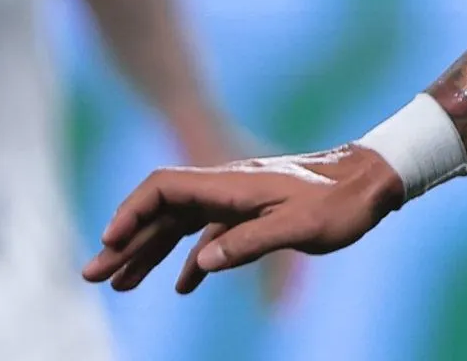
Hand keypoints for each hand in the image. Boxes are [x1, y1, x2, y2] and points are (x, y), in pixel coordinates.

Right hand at [82, 145, 402, 295]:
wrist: (374, 180)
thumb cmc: (342, 201)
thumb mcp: (298, 225)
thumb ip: (248, 242)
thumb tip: (202, 264)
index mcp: (231, 183)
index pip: (164, 189)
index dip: (131, 214)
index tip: (108, 245)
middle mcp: (227, 187)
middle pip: (163, 209)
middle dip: (126, 241)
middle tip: (92, 274)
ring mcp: (239, 198)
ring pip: (181, 223)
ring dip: (149, 251)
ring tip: (120, 283)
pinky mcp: (254, 212)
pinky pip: (209, 234)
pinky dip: (191, 258)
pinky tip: (181, 286)